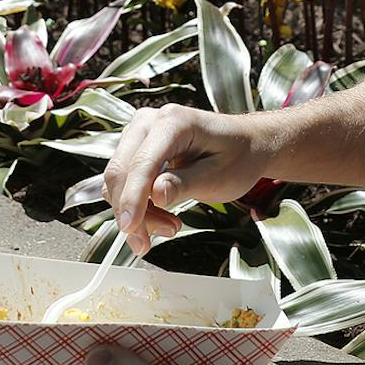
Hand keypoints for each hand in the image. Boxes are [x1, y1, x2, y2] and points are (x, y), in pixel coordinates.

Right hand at [103, 103, 269, 253]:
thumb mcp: (218, 176)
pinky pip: (125, 182)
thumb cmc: (237, 157)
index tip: (130, 228)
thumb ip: (185, 184)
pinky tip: (161, 217)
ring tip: (169, 227)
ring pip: (118, 180)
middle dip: (131, 211)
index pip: (142, 162)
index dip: (132, 197)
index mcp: (174, 121)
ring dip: (136, 211)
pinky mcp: (137, 149)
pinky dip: (137, 205)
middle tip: (147, 243)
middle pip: (121, 171)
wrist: (245, 146)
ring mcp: (140, 134)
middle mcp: (149, 122)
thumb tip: (156, 195)